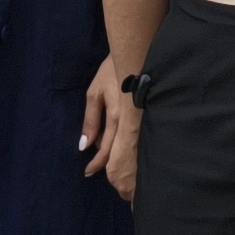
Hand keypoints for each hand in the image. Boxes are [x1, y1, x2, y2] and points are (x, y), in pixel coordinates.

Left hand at [82, 63, 139, 195]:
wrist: (138, 52)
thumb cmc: (113, 71)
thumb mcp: (95, 93)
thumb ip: (90, 121)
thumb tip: (84, 146)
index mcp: (116, 118)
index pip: (105, 151)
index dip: (96, 165)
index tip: (88, 172)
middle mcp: (131, 124)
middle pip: (121, 158)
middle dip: (113, 173)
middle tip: (107, 182)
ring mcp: (143, 122)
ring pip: (134, 154)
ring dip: (127, 168)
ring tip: (123, 177)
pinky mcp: (150, 119)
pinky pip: (142, 143)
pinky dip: (136, 153)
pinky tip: (134, 155)